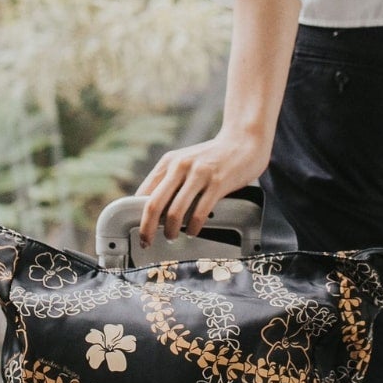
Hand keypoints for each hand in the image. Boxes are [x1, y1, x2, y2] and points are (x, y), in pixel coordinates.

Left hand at [133, 129, 272, 249]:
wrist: (244, 140)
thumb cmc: (214, 156)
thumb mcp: (187, 162)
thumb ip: (171, 180)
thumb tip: (153, 209)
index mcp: (169, 161)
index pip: (144, 193)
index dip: (138, 215)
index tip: (140, 230)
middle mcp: (181, 166)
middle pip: (154, 204)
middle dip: (147, 228)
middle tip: (147, 242)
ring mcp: (199, 174)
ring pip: (175, 212)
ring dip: (171, 231)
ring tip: (173, 237)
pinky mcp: (217, 183)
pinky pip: (199, 213)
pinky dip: (193, 228)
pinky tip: (193, 231)